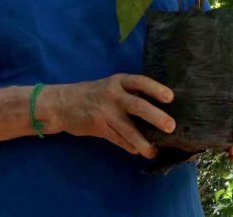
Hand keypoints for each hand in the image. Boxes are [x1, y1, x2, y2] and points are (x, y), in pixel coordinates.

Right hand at [50, 74, 175, 157]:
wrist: (62, 103)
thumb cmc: (94, 94)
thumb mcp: (111, 86)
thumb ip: (129, 94)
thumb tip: (157, 109)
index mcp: (118, 81)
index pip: (140, 82)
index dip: (156, 89)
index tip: (171, 97)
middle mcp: (112, 94)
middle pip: (137, 105)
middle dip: (155, 116)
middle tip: (171, 126)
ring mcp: (104, 111)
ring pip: (127, 128)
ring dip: (142, 141)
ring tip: (153, 151)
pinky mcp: (97, 126)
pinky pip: (117, 138)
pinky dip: (128, 146)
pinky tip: (137, 151)